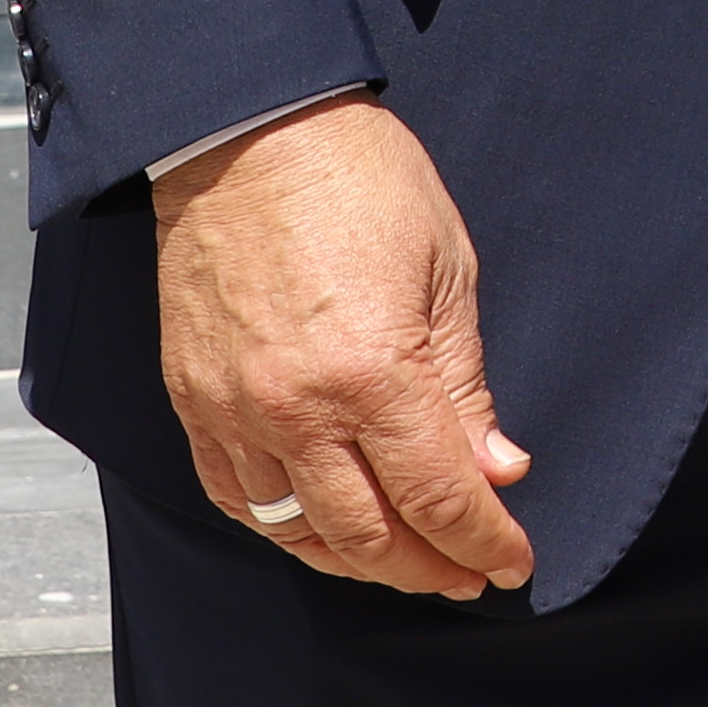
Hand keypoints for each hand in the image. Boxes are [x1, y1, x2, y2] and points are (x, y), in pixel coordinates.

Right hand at [151, 93, 533, 596]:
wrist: (248, 133)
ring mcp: (235, 413)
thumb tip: (495, 469)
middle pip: (369, 537)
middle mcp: (296, 411)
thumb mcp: (447, 273)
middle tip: (469, 573)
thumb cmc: (359, 182)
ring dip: (359, 563)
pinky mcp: (193, 403)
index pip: (439, 498)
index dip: (484, 541)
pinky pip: (236, 498)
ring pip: (297, 533)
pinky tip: (321, 529)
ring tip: (407, 563)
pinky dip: (283, 529)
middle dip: (430, 569)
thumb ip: (465, 387)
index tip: (514, 561)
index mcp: (373, 374)